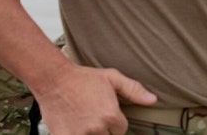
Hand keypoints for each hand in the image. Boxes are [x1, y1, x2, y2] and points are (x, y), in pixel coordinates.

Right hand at [35, 63, 155, 134]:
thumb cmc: (83, 78)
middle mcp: (97, 127)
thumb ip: (134, 90)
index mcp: (111, 115)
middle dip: (103, 129)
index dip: (114, 123)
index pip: (121, 130)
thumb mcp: (112, 78)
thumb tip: (152, 100)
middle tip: (93, 116)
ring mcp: (80, 134)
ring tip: (83, 121)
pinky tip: (74, 126)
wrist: (54, 79)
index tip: (105, 114)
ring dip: (90, 133)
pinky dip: (76, 134)